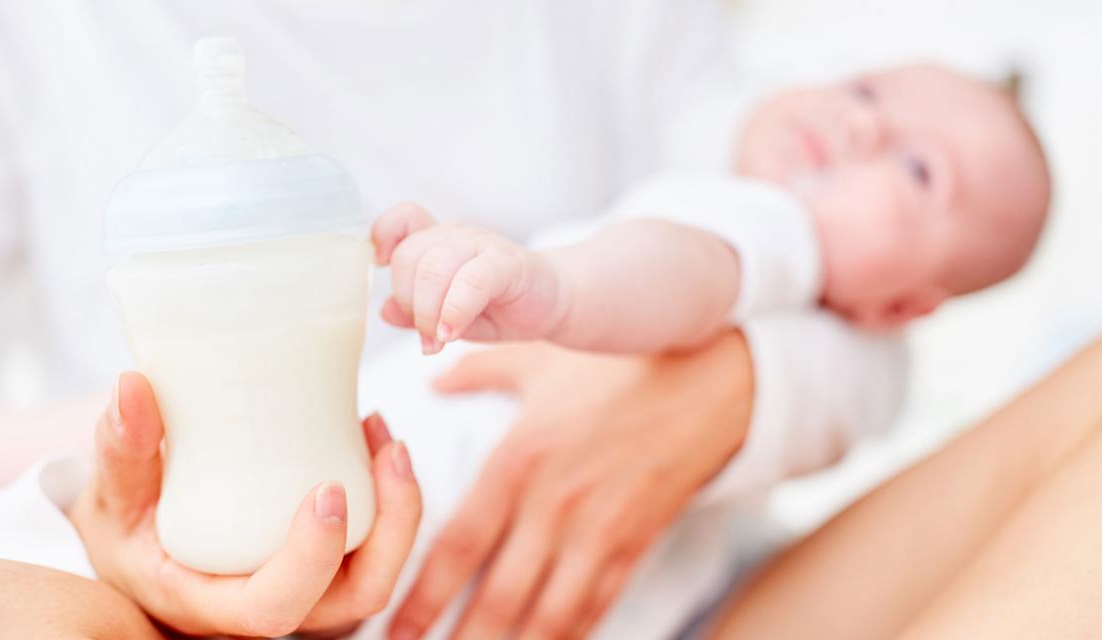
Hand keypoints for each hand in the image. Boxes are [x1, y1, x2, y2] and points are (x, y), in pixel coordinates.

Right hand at [69, 372, 422, 637]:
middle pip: (356, 595)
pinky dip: (384, 492)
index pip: (275, 608)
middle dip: (393, 527)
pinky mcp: (321, 557)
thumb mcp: (111, 495)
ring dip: (399, 505)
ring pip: (376, 569)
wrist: (140, 544)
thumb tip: (131, 387)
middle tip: (388, 449)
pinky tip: (367, 432)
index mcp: (212, 603)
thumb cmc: (127, 528)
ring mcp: (303, 583)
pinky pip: (372, 542)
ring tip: (381, 430)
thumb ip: (120, 448)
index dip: (311, 560)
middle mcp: (269, 602)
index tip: (326, 492)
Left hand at [372, 202, 567, 354]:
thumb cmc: (498, 306)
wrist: (552, 303)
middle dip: (408, 302)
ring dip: (428, 312)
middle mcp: (455, 237)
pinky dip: (455, 311)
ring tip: (439, 339)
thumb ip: (414, 312)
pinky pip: (472, 280)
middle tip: (423, 333)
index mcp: (437, 242)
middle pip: (408, 255)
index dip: (383, 238)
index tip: (381, 268)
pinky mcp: (508, 263)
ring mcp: (482, 245)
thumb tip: (384, 310)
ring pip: (434, 267)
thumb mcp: (446, 315)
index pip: (402, 219)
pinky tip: (453, 332)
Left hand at [388, 335, 753, 638]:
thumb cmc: (616, 364)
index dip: (423, 598)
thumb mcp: (539, 358)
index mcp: (518, 463)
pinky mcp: (635, 545)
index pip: (458, 547)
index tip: (395, 628)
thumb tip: (433, 379)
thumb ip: (478, 371)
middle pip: (496, 598)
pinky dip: (567, 637)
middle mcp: (553, 506)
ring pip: (546, 615)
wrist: (707, 380)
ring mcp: (598, 532)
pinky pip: (595, 608)